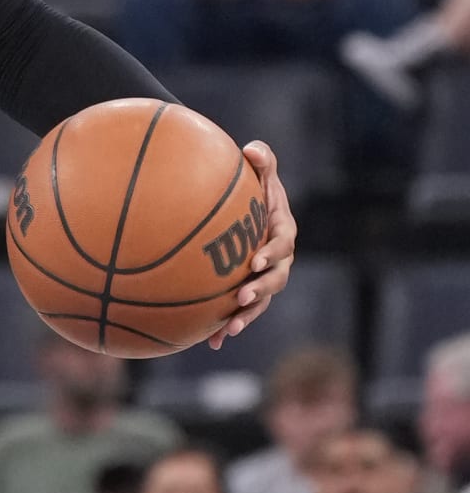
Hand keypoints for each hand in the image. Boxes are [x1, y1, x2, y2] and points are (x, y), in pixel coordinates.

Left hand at [209, 138, 297, 346]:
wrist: (239, 213)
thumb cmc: (251, 189)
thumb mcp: (259, 172)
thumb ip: (262, 159)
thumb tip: (252, 150)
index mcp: (282, 231)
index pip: (282, 244)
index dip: (272, 254)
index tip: (256, 261)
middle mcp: (278, 259)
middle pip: (276, 278)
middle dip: (261, 289)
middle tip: (243, 295)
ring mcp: (263, 278)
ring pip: (260, 301)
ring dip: (247, 315)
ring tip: (229, 328)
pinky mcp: (247, 292)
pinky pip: (239, 312)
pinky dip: (225, 327)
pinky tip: (210, 342)